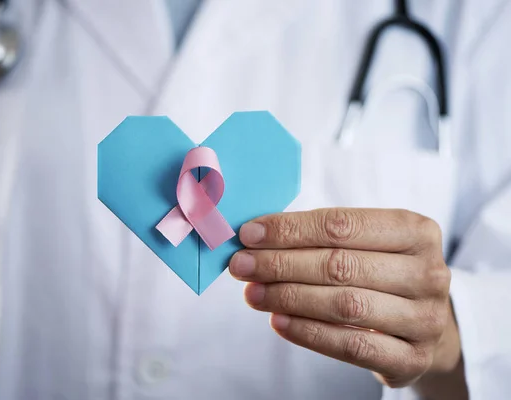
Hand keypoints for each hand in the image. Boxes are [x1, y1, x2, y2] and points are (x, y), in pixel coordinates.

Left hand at [229, 208, 461, 387]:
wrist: (425, 322)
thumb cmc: (381, 270)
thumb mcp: (367, 242)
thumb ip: (320, 235)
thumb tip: (255, 236)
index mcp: (417, 230)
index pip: (342, 225)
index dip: (290, 229)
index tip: (249, 234)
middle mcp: (428, 272)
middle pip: (341, 265)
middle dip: (281, 264)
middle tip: (241, 265)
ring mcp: (425, 319)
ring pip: (345, 305)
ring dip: (289, 298)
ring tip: (253, 293)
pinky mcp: (413, 358)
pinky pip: (351, 346)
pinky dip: (309, 333)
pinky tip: (278, 322)